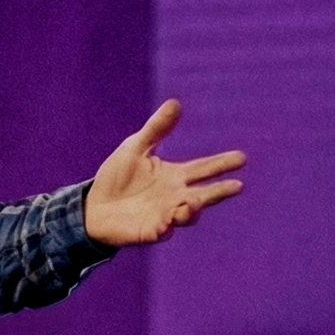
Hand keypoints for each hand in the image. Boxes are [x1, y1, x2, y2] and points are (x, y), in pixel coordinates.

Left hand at [83, 99, 244, 246]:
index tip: (241, 158)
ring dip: (192, 209)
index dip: (221, 164)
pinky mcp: (150, 231)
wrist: (93, 206)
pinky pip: (162, 231)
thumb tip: (175, 103)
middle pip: (204, 194)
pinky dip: (166, 227)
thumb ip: (156, 129)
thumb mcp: (135, 147)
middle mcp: (175, 197)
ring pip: (187, 214)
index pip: (203, 169)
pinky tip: (167, 223)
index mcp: (174, 176)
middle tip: (237, 185)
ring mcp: (165, 215)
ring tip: (194, 202)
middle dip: (219, 191)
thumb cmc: (116, 177)